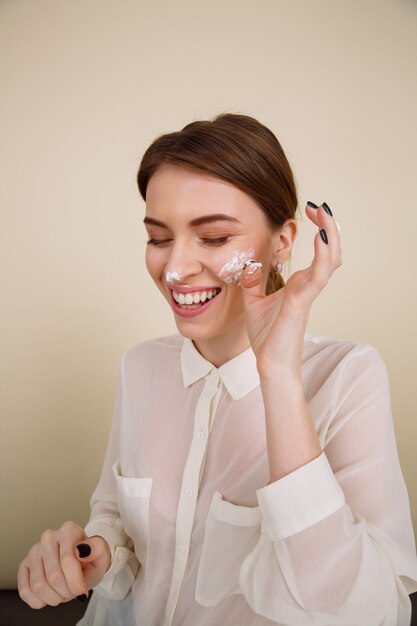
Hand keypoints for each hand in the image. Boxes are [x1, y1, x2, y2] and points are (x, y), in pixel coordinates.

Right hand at [17, 521, 110, 608]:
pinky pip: (25, 591)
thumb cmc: (91, 560)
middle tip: (74, 591)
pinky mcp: (24, 565)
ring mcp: (34, 551)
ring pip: (38, 585)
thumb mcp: (101, 555)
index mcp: (68, 530)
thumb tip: (83, 549)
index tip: (82, 590)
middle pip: (53, 576)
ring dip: (54, 598)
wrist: (83, 563)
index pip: (67, 560)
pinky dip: (39, 601)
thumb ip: (97, 549)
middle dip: (66, 591)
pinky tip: (49, 595)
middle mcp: (48, 537)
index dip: (75, 582)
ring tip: (63, 592)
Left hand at [240, 203, 341, 379]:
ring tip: (325, 213)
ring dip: (330, 235)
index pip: (318, 252)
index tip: (310, 211)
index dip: (319, 230)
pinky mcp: (301, 302)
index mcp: (299, 285)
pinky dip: (322, 255)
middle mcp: (307, 286)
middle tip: (318, 206)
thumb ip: (252, 282)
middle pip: (330, 250)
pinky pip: (318, 276)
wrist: (269, 365)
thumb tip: (248, 264)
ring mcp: (307, 293)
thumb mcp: (253, 302)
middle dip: (328, 226)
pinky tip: (320, 237)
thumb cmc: (267, 338)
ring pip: (330, 259)